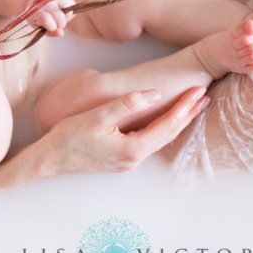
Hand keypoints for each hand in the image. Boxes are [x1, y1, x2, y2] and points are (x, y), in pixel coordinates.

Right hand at [0, 87, 209, 187]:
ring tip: (189, 107)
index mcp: (133, 148)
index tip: (198, 91)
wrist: (49, 160)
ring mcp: (127, 161)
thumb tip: (154, 94)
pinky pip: (148, 142)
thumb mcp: (97, 116)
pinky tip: (161, 121)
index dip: (184, 107)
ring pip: (159, 139)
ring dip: (176, 122)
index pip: (167, 125)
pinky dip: (160, 129)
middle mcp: (134, 158)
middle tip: (203, 96)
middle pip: (169, 134)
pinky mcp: (119, 159)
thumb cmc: (68, 137)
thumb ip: (127, 104)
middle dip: (187, 115)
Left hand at [24, 0, 74, 36]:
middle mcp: (46, 2)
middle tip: (56, 23)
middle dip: (60, 24)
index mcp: (36, 12)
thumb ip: (51, 32)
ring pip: (69, 12)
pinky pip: (72, 6)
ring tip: (59, 17)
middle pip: (60, 18)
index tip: (52, 27)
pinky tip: (62, 11)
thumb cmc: (39, 18)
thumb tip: (61, 33)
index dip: (52, 26)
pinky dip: (69, 11)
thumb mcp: (41, 27)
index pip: (46, 20)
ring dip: (66, 18)